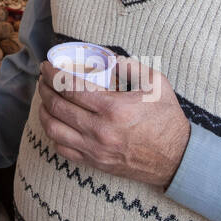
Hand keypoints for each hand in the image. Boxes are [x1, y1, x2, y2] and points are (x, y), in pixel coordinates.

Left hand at [36, 58, 189, 189]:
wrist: (178, 159)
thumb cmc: (167, 119)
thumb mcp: (156, 84)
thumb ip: (131, 66)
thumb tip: (109, 58)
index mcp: (113, 108)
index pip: (69, 88)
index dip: (52, 74)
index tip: (46, 66)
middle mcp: (99, 130)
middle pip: (56, 106)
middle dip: (44, 88)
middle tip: (42, 79)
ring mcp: (95, 149)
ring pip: (53, 129)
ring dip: (43, 111)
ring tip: (44, 99)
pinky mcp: (95, 162)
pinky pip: (62, 149)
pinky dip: (53, 134)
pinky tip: (55, 122)